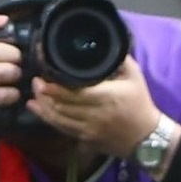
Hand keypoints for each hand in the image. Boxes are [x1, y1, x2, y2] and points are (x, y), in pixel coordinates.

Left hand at [29, 55, 161, 159]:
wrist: (145, 136)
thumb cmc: (140, 103)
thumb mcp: (135, 77)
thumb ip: (119, 60)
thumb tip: (105, 43)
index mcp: (107, 97)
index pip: (74, 93)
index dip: (54, 87)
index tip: (43, 76)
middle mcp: (95, 114)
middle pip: (62, 105)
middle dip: (44, 94)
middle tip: (36, 81)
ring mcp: (88, 129)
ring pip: (58, 118)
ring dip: (43, 106)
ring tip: (34, 94)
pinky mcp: (85, 138)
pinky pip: (61, 128)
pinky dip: (47, 119)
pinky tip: (37, 110)